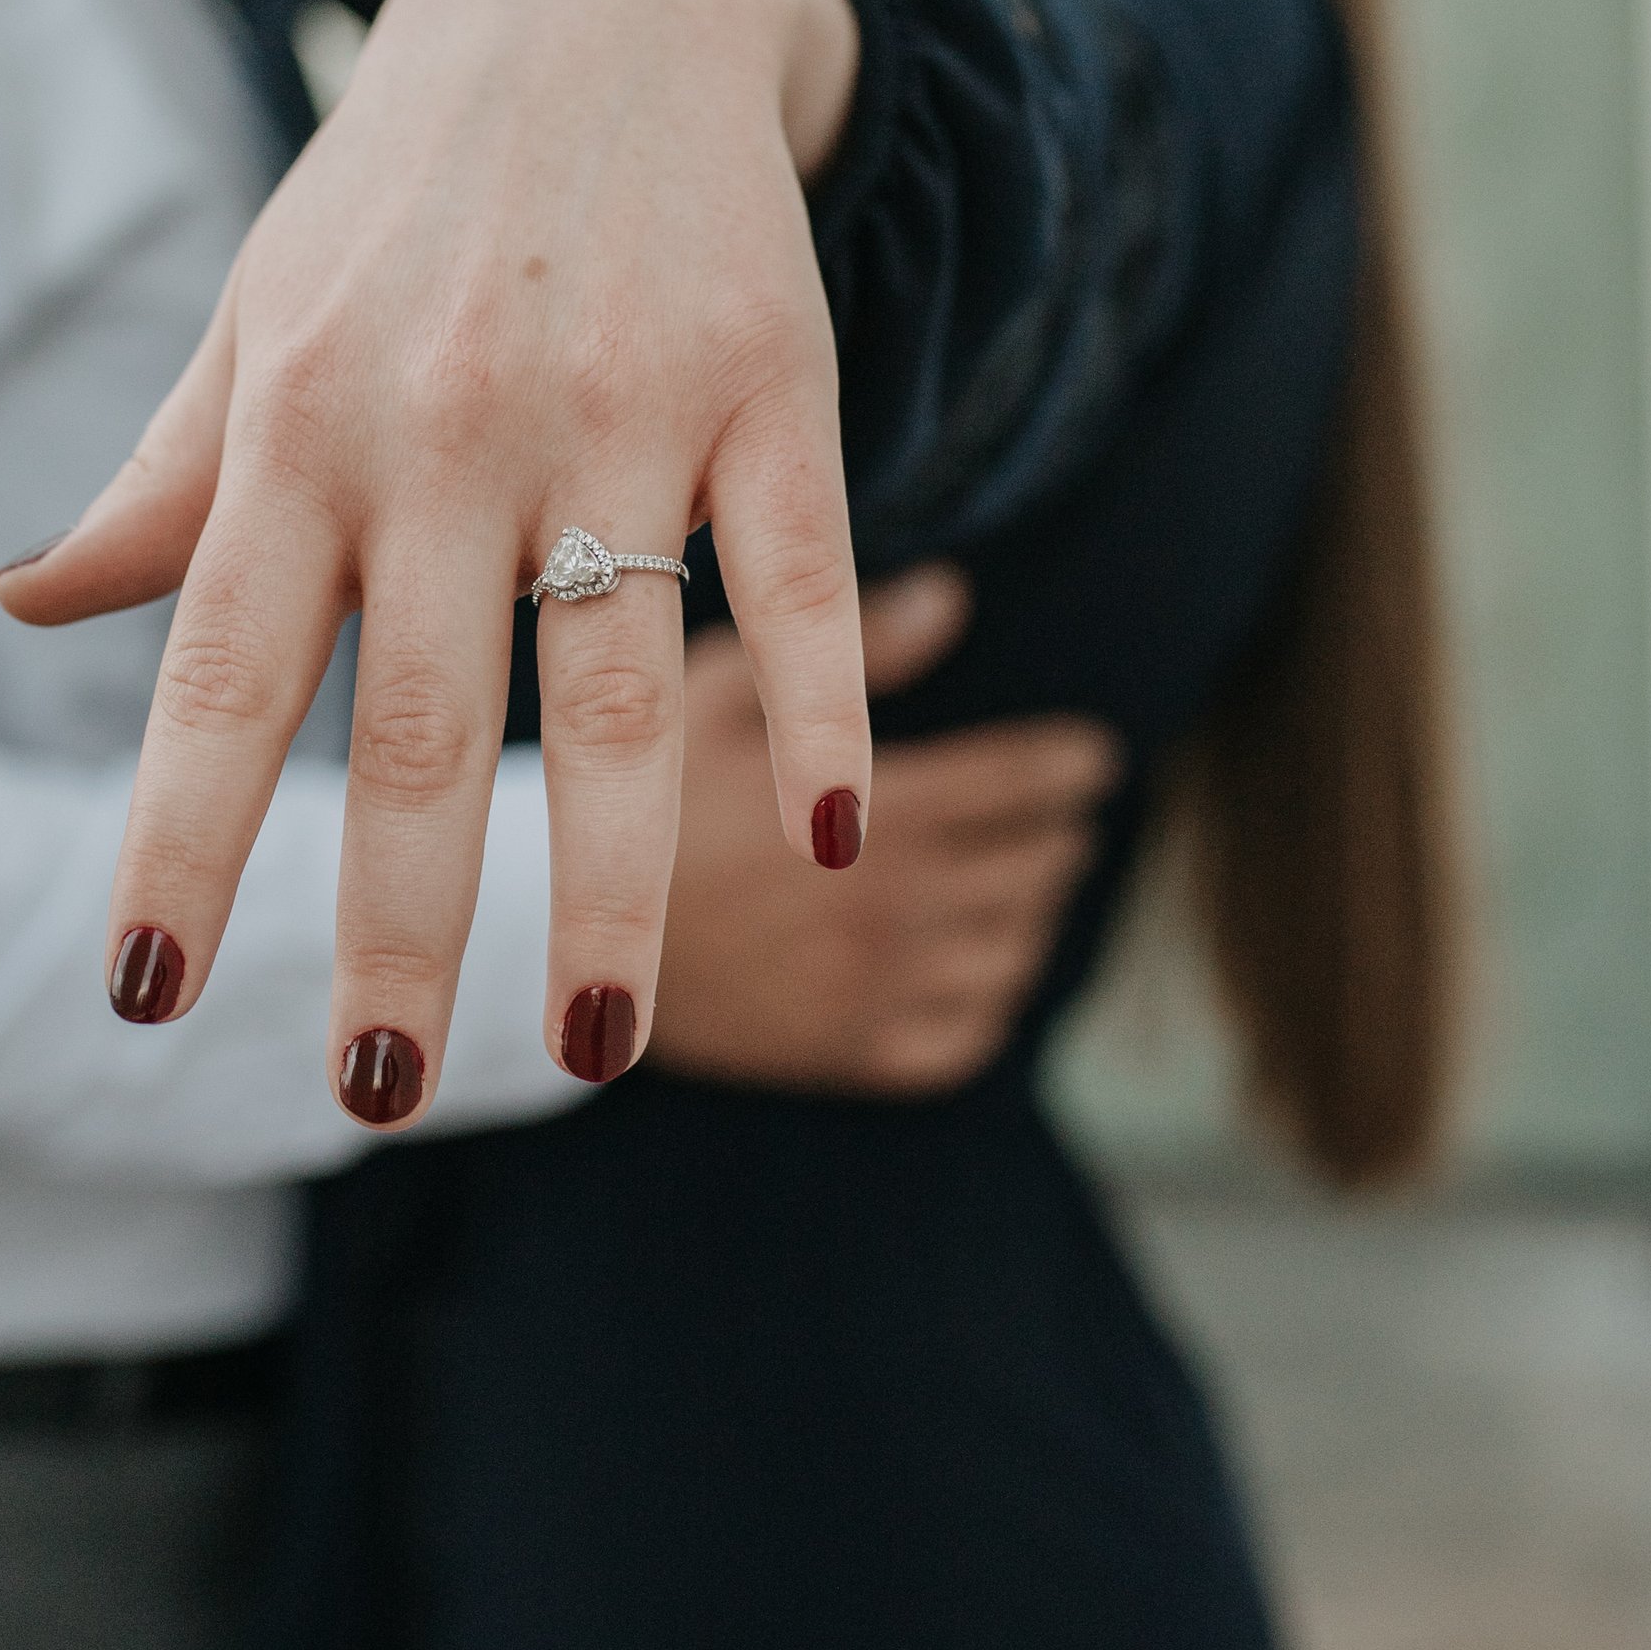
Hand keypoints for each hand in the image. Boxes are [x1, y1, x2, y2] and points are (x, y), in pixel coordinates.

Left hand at [2, 0, 865, 1123]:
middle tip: (368, 1085)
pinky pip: (793, 567)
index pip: (216, 671)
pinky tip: (830, 835)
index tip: (136, 996)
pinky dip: (818, 701)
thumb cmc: (399, 196)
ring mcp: (614, 402)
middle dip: (389, 920)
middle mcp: (442, 425)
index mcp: (297, 429)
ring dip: (605, 877)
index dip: (174, 839)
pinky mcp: (770, 377)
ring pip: (610, 682)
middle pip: (412, 718)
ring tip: (592, 1045)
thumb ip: (167, 482)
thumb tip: (31, 611)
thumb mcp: (257, 322)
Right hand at [655, 566, 1118, 1090]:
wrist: (556, 952)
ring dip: (1034, 912)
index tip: (1094, 755)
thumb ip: (840, 646)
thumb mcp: (713, 696)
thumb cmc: (632, 798)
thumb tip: (954, 594)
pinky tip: (976, 963)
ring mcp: (878, 993)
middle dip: (1056, 832)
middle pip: (1032, 870)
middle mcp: (891, 911)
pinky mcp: (852, 1056)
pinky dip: (993, 998)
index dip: (1067, 766)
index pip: (1017, 785)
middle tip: (1060, 811)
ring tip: (1025, 879)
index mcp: (868, 816)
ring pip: (1015, 954)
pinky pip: (968, 1034)